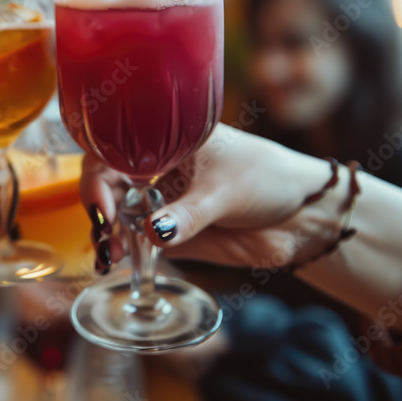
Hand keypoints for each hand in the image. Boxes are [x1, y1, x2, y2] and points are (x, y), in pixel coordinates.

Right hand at [81, 124, 340, 269]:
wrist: (303, 215)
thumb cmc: (269, 180)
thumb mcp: (227, 192)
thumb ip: (189, 214)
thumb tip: (153, 233)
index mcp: (166, 140)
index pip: (113, 148)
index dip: (98, 174)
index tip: (105, 203)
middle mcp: (156, 169)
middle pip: (107, 182)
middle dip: (99, 206)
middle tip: (105, 230)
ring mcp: (160, 202)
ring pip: (116, 214)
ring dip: (106, 233)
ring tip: (110, 251)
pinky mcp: (170, 235)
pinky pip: (135, 242)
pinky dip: (122, 251)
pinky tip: (117, 259)